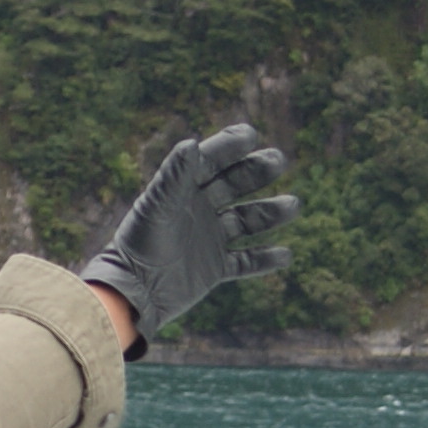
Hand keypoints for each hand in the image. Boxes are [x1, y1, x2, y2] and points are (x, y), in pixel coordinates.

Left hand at [79, 123, 296, 357]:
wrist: (134, 294)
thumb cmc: (139, 245)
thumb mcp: (157, 207)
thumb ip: (174, 176)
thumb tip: (192, 143)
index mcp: (182, 190)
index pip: (210, 160)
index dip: (229, 145)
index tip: (251, 134)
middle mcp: (198, 210)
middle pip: (234, 184)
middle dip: (257, 172)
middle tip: (279, 161)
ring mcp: (208, 240)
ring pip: (247, 221)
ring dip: (270, 213)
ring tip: (293, 205)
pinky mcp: (214, 269)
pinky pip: (246, 262)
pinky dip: (265, 259)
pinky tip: (285, 255)